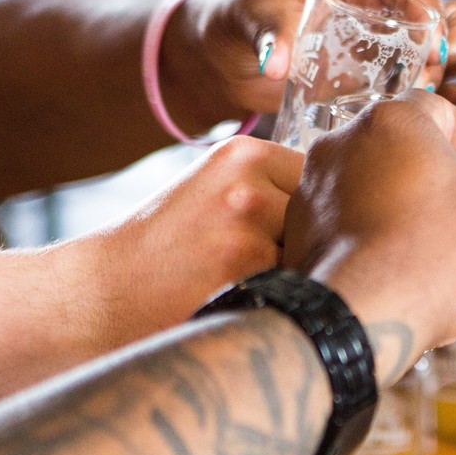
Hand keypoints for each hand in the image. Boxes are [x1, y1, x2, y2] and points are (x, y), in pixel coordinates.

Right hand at [66, 137, 303, 354]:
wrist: (104, 294)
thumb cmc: (168, 249)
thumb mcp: (216, 191)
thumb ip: (274, 189)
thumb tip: (350, 205)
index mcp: (244, 154)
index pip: (319, 180)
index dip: (310, 215)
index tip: (277, 236)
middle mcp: (249, 183)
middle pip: (324, 218)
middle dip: (305, 245)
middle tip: (256, 266)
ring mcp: (249, 226)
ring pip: (314, 253)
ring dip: (297, 274)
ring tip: (247, 284)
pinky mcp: (247, 271)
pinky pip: (297, 286)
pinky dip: (281, 299)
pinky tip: (244, 301)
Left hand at [163, 0, 455, 124]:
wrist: (223, 54)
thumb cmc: (235, 18)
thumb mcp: (249, 19)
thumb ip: (266, 33)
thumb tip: (277, 62)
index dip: (434, 15)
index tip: (433, 54)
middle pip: (444, 12)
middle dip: (452, 46)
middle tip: (433, 81)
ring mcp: (386, 31)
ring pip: (443, 46)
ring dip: (448, 74)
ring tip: (429, 101)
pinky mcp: (382, 65)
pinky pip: (424, 74)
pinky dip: (433, 94)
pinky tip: (425, 116)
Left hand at [283, 91, 455, 376]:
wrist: (353, 323)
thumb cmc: (432, 255)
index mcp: (394, 120)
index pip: (444, 111)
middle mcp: (343, 143)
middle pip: (407, 147)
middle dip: (443, 176)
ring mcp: (314, 191)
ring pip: (374, 185)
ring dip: (407, 206)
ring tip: (441, 245)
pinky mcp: (299, 236)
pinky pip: (347, 224)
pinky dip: (375, 238)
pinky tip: (404, 271)